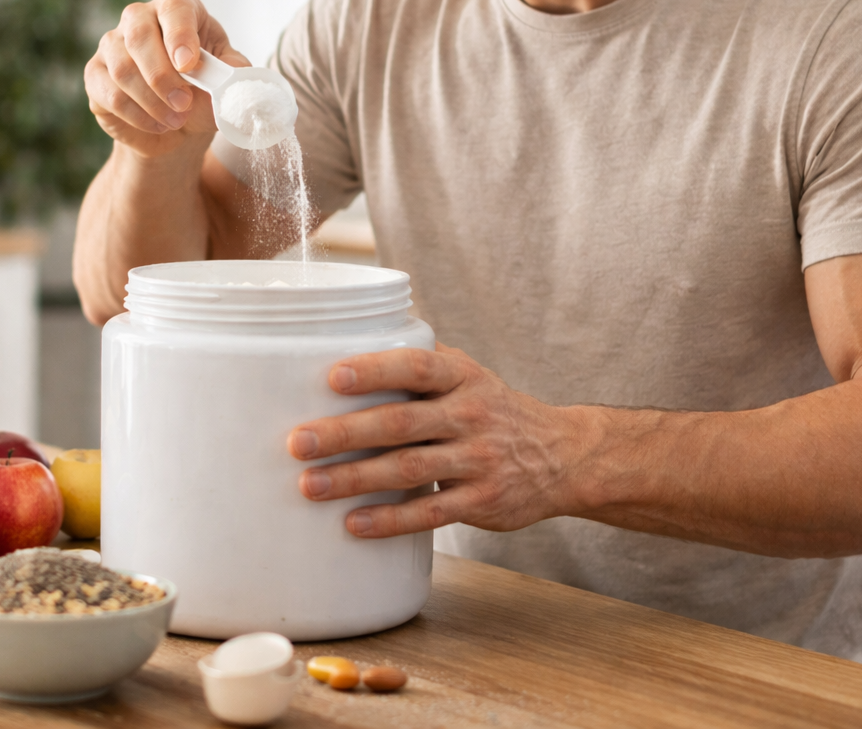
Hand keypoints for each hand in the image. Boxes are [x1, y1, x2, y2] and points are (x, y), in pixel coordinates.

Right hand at [84, 0, 250, 157]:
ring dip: (153, 101)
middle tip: (184, 104)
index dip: (180, 34)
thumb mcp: (227, 81)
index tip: (189, 65)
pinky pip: (110, 94)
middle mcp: (140, 18)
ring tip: (177, 119)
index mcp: (177, 8)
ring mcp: (112, 45)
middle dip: (163, 76)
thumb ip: (233, 73)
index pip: (174, 8)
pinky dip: (138, 115)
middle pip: (139, 36)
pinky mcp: (95, 74)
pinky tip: (158, 124)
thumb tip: (228, 74)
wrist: (178, 124)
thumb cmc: (204, 92)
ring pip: (123, 69)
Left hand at [287, 344, 586, 537]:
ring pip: (409, 470)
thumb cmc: (495, 410)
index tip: (332, 377)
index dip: (374, 370)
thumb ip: (419, 360)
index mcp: (462, 377)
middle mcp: (471, 415)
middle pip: (401, 422)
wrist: (563, 455)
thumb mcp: (469, 374)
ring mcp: (478, 461)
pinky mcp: (481, 502)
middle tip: (298, 442)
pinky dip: (390, 520)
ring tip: (311, 486)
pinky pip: (430, 513)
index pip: (416, 367)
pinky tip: (354, 523)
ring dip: (356, 479)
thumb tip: (350, 337)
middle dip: (346, 433)